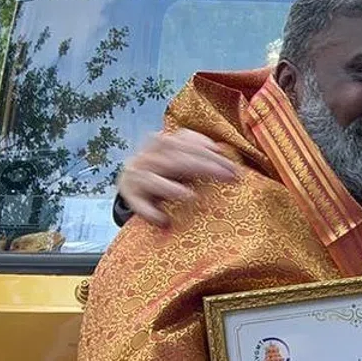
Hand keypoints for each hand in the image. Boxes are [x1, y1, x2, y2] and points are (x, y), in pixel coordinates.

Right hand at [118, 129, 238, 226]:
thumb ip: (196, 153)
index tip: (232, 166)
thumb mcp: (179, 159)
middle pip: (173, 158)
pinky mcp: (129, 195)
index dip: (208, 150)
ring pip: (151, 178)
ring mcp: (136, 175)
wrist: (132, 185)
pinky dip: (148, 212)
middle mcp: (147, 157)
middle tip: (228, 177)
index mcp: (160, 144)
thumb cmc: (165, 173)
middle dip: (204, 166)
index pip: (183, 140)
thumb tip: (219, 150)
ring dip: (170, 188)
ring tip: (191, 197)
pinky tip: (163, 220)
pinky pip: (137, 203)